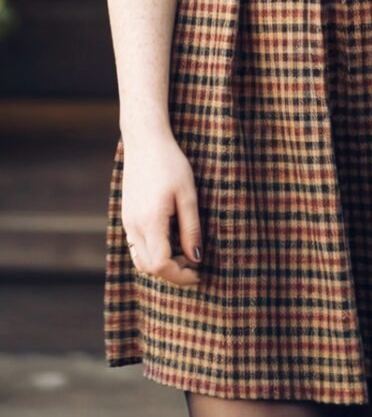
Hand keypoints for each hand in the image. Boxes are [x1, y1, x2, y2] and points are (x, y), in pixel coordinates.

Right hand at [120, 127, 202, 287]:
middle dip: (172, 272)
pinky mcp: (126, 215)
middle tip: (194, 265)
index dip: (181, 275)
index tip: (199, 272)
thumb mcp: (188, 195)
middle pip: (148, 267)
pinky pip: (136, 244)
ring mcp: (127, 221)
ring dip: (161, 263)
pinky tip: (171, 239)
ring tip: (184, 252)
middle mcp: (133, 225)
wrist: (145, 141)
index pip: (161, 265)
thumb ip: (191, 229)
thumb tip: (196, 258)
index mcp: (150, 221)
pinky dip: (153, 251)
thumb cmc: (170, 163)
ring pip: (140, 258)